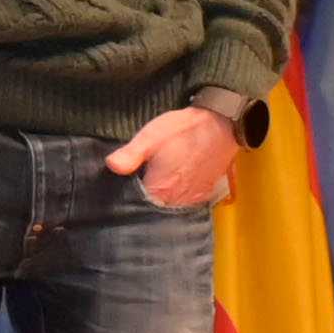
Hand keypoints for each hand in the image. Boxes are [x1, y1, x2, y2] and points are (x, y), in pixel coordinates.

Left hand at [105, 103, 242, 210]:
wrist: (221, 124)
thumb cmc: (184, 129)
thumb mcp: (151, 136)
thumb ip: (131, 154)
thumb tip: (111, 166)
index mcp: (160, 190)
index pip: (135, 205)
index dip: (126, 198)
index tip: (121, 188)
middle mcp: (177, 201)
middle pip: (153, 208)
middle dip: (143, 199)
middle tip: (138, 181)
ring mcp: (193, 199)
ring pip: (169, 206)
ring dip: (161, 198)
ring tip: (156, 181)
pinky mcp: (204, 194)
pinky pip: (185, 202)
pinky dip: (177, 195)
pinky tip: (173, 182)